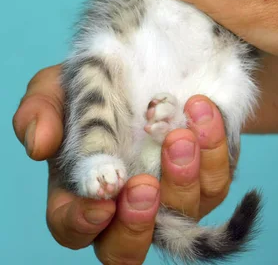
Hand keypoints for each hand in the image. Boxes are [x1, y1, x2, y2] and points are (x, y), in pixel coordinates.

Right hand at [13, 65, 231, 264]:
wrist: (151, 55)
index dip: (84, 222)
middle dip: (137, 224)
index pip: (74, 226)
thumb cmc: (96, 80)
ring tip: (181, 135)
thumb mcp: (59, 86)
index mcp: (83, 188)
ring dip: (182, 179)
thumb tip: (38, 146)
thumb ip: (39, 111)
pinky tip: (203, 113)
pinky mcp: (207, 174)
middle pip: (128, 248)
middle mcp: (127, 201)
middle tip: (144, 186)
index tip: (103, 197)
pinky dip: (213, 151)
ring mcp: (171, 192)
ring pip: (183, 213)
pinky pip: (216, 180)